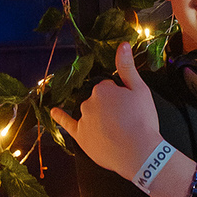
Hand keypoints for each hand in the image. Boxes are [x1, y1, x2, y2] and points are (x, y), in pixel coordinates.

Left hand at [50, 39, 160, 178]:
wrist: (139, 152)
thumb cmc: (143, 120)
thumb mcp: (140, 90)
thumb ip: (128, 67)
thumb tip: (122, 44)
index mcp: (102, 89)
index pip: (109, 87)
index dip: (120, 96)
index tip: (129, 106)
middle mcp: (88, 102)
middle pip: (98, 100)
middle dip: (109, 106)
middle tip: (125, 119)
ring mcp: (83, 120)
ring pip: (89, 112)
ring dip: (98, 116)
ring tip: (116, 130)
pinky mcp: (81, 136)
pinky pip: (67, 124)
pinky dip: (60, 117)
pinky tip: (53, 112)